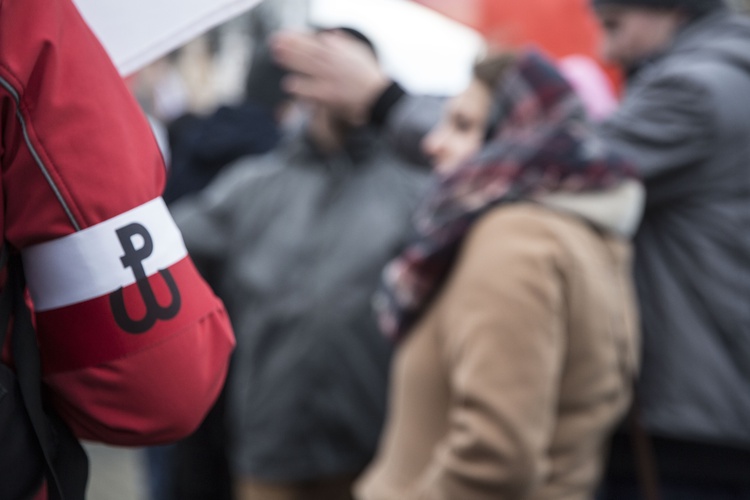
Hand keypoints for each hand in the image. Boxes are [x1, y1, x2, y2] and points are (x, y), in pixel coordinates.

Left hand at [270, 29, 391, 124]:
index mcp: (339, 51)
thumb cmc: (370, 75)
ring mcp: (330, 77)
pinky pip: (312, 90)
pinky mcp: (330, 94)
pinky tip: (289, 84)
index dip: (297, 37)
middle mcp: (333, 62)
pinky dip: (301, 87)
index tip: (285, 34)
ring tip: (276, 56)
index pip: (314, 41)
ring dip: (291, 60)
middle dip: (290, 46)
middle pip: (307, 51)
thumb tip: (330, 34)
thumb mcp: (360, 52)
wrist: (378, 95)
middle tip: (274, 42)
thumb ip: (344, 42)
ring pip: (307, 66)